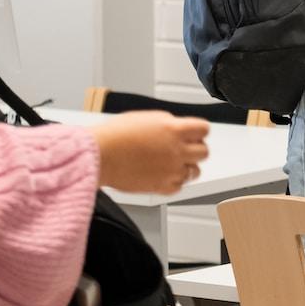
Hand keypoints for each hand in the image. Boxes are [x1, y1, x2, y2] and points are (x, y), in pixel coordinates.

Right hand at [87, 111, 210, 194]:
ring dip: (186, 166)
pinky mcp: (162, 186)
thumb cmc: (115, 135)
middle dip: (195, 149)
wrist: (100, 155)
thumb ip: (168, 124)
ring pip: (195, 171)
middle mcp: (176, 150)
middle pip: (204, 152)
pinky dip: (174, 182)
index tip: (195, 134)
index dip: (198, 132)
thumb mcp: (147, 118)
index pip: (204, 129)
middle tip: (184, 149)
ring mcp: (171, 170)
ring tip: (172, 163)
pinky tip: (164, 174)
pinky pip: (180, 186)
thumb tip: (178, 129)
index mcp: (174, 129)